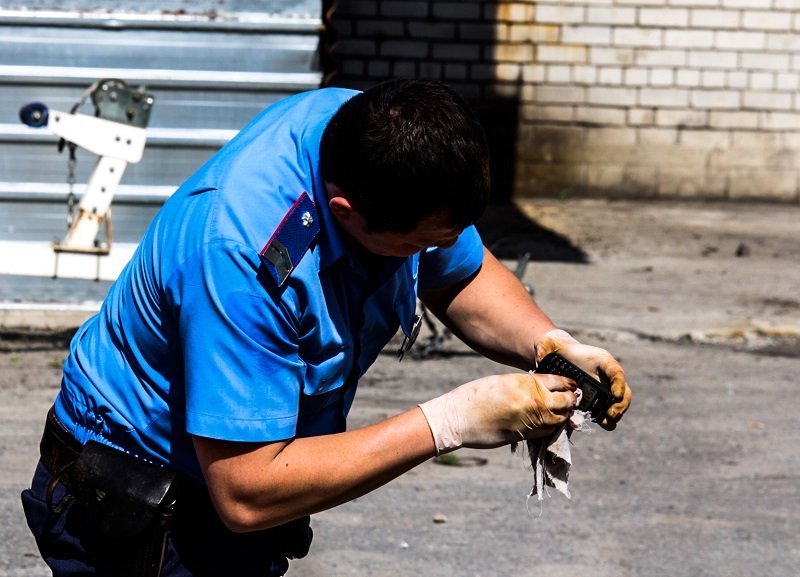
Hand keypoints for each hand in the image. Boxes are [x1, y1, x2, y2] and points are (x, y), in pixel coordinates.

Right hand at [418, 373, 578, 454]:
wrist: (459, 417)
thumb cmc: (477, 396)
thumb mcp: (504, 382)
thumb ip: (526, 386)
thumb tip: (544, 391)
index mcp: (527, 382)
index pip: (560, 382)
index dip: (568, 384)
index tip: (571, 386)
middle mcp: (533, 401)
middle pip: (566, 401)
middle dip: (570, 401)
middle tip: (570, 400)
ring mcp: (531, 420)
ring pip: (560, 420)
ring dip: (564, 416)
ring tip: (562, 413)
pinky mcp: (525, 436)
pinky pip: (548, 432)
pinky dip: (553, 428)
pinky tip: (549, 424)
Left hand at [535, 329, 631, 429]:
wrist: (561, 359)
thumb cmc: (559, 350)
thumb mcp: (552, 345)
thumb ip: (547, 346)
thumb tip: (541, 353)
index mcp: (602, 360)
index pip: (615, 371)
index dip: (618, 383)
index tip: (615, 395)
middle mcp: (608, 376)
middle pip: (624, 391)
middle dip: (620, 404)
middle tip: (611, 414)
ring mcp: (607, 389)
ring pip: (620, 404)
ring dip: (615, 414)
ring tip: (606, 421)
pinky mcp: (600, 400)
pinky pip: (609, 411)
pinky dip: (608, 419)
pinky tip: (600, 423)